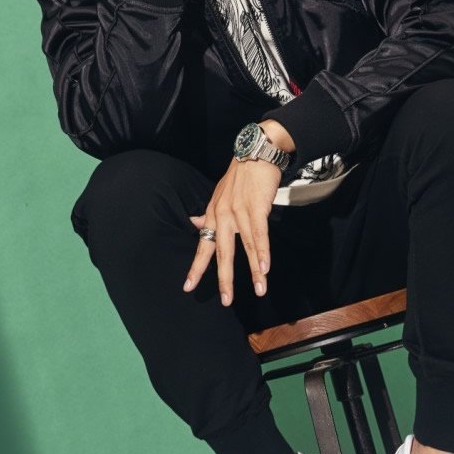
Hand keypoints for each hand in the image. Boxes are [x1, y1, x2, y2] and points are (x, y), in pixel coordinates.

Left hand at [182, 157, 282, 305]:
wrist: (255, 152)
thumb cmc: (240, 176)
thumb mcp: (219, 195)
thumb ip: (209, 214)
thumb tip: (196, 225)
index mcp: (213, 215)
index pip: (203, 245)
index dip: (196, 267)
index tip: (188, 287)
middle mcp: (223, 216)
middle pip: (222, 252)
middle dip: (224, 279)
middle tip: (226, 301)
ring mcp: (239, 212)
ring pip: (246, 248)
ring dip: (253, 271)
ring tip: (260, 290)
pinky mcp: (257, 208)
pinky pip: (259, 235)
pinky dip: (263, 252)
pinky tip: (265, 268)